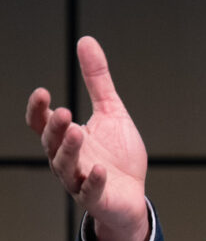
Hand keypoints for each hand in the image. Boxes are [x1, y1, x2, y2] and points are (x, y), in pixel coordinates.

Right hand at [26, 36, 148, 240]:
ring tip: (78, 132)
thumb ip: (97, 80)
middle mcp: (67, 159)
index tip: (42, 92)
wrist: (132, 194)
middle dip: (55, 128)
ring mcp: (79, 180)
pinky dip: (93, 182)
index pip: (42, 123)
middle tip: (65, 112)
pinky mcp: (96, 199)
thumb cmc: (118, 154)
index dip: (38, 110)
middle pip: (51, 143)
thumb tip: (86, 41)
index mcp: (66, 137)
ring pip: (65, 166)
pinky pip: (90, 192)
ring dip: (70, 150)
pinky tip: (99, 170)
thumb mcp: (110, 111)